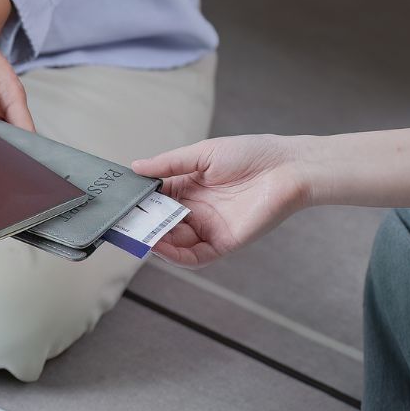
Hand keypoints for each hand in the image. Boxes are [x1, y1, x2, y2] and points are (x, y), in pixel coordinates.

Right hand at [129, 135, 312, 266]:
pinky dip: (175, 256)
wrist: (288, 167)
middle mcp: (197, 210)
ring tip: (138, 235)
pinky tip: (160, 247)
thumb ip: (170, 164)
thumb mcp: (203, 154)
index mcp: (190, 187)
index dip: (139, 204)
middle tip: (123, 225)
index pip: (157, 200)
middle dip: (142, 226)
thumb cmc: (251, 154)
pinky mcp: (224, 243)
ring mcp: (210, 228)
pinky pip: (195, 257)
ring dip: (155, 241)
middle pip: (162, 224)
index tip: (121, 205)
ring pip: (174, 243)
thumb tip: (136, 167)